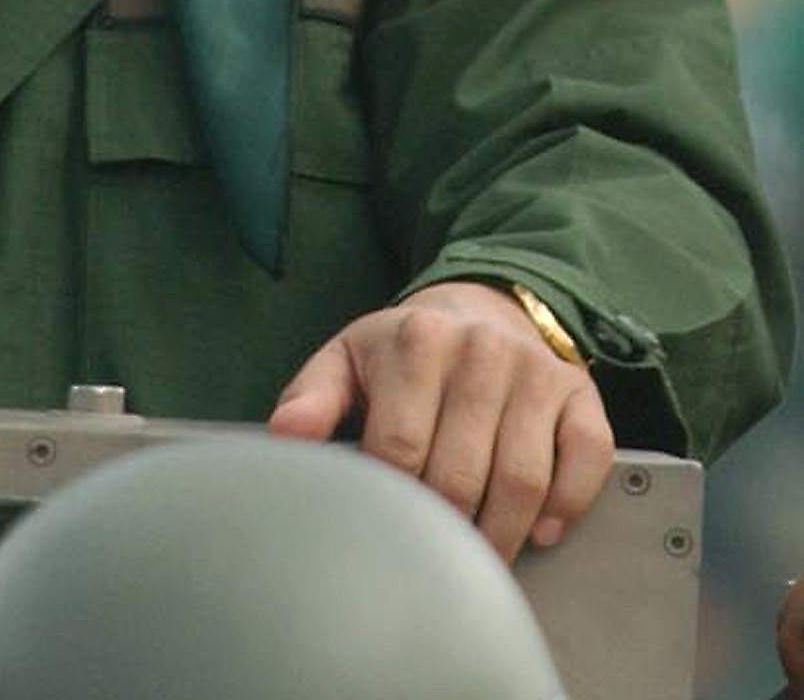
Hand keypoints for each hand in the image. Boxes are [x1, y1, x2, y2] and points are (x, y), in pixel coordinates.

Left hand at [266, 280, 613, 560]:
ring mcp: (535, 373)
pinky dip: (567, 505)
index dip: (391, 501)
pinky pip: (587, 460)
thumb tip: (282, 437)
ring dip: (502, 535)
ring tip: (479, 563)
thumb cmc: (403, 350)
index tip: (381, 530)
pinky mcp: (580, 393)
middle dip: (444, 529)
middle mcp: (480, 351)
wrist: (481, 305)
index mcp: (416, 341)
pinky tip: (541, 530)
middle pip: (462, 472)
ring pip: (523, 478)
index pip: (400, 447)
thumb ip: (311, 398)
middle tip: (431, 562)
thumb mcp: (347, 358)